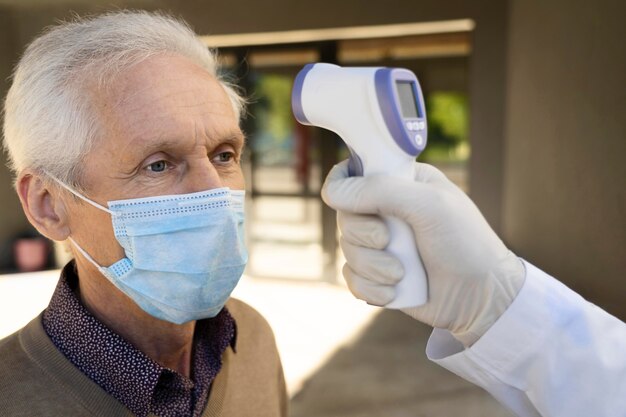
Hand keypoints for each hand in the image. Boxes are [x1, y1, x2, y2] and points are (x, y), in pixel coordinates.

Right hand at [321, 160, 524, 345]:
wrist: (482, 297)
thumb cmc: (466, 243)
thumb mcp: (429, 205)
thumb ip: (381, 191)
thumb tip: (332, 193)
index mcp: (400, 183)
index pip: (353, 174)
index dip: (343, 187)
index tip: (348, 202)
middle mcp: (387, 211)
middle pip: (344, 216)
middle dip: (364, 236)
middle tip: (389, 241)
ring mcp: (381, 245)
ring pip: (346, 250)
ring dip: (372, 266)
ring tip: (402, 273)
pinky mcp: (378, 275)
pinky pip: (352, 279)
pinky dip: (371, 288)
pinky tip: (396, 291)